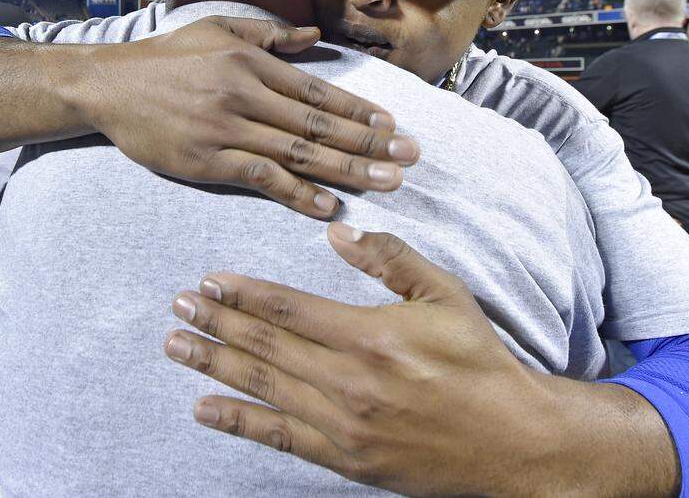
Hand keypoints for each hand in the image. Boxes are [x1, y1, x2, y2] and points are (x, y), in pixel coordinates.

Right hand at [90, 18, 419, 219]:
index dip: (359, 112)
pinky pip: (261, 179)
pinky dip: (296, 194)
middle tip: (411, 159)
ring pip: (298, 154)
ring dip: (347, 171)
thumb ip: (271, 35)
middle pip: (318, 126)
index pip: (318, 92)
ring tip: (387, 183)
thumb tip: (316, 38)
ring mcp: (226, 130)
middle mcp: (244, 94)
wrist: (107, 86)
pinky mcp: (205, 161)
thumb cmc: (164, 57)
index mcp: (251, 62)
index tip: (394, 127)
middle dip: (370, 144)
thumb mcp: (217, 29)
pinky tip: (327, 207)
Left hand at [164, 225, 676, 494]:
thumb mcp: (444, 294)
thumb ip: (390, 258)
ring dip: (214, 364)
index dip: (244, 294)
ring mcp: (343, 425)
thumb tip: (338, 230)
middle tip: (179, 306)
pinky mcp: (345, 459)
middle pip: (265, 346)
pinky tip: (204, 407)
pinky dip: (238, 421)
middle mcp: (348, 382)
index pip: (289, 309)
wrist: (511, 439)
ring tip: (177, 346)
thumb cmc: (479, 360)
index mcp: (371, 336)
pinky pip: (279, 437)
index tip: (209, 280)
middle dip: (217, 323)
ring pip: (263, 388)